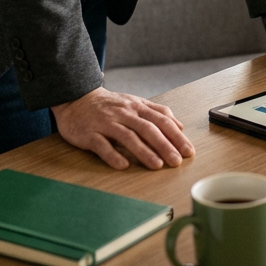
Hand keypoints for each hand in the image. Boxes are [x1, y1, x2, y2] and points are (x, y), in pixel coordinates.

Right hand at [51, 87, 194, 170]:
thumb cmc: (109, 105)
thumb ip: (156, 112)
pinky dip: (113, 155)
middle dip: (165, 145)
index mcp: (137, 106)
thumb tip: (179, 126)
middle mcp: (124, 113)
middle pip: (148, 128)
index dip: (176, 136)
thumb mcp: (134, 103)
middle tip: (177, 161)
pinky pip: (102, 145)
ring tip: (157, 165)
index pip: (161, 120)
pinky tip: (123, 165)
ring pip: (128, 136)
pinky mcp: (90, 133)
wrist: (76, 99)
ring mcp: (106, 122)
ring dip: (144, 152)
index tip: (188, 151)